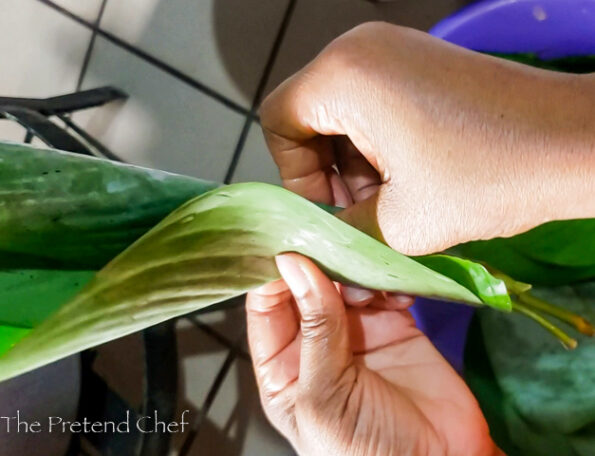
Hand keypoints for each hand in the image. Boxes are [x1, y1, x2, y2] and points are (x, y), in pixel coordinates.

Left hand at [246, 253, 502, 455]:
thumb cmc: (366, 451)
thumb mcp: (325, 397)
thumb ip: (314, 329)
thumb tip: (293, 263)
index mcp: (282, 367)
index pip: (266, 307)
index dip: (272, 274)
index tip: (286, 241)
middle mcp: (314, 343)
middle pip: (305, 286)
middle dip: (317, 262)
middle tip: (331, 237)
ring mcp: (355, 331)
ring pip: (344, 280)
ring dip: (356, 270)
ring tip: (369, 283)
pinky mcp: (393, 324)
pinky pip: (385, 288)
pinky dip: (390, 280)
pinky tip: (396, 292)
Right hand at [260, 22, 594, 254]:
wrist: (576, 142)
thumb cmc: (488, 176)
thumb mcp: (400, 221)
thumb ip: (342, 236)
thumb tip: (316, 256)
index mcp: (343, 75)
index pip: (277, 121)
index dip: (293, 175)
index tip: (327, 212)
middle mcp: (359, 48)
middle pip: (307, 117)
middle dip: (325, 174)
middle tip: (357, 216)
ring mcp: (392, 49)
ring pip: (340, 115)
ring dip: (352, 166)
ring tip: (389, 205)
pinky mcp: (418, 62)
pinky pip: (371, 105)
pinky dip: (376, 146)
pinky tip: (408, 180)